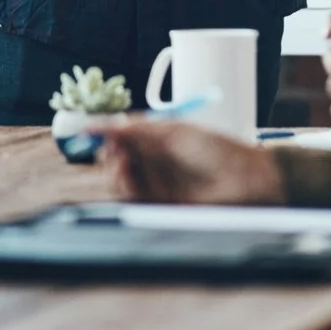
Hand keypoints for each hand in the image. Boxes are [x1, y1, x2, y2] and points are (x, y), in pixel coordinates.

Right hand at [105, 120, 282, 204]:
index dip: (104, 132)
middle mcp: (155, 161)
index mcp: (159, 138)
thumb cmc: (216, 150)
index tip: (85, 128)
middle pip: (117, 158)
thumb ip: (138, 129)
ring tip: (121, 161)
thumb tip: (105, 124)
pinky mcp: (161, 205)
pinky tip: (128, 174)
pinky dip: (125, 185)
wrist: (245, 179)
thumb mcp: (174, 132)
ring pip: (121, 179)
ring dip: (114, 169)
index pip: (123, 135)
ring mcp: (158, 183)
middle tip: (109, 147)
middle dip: (107, 151)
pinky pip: (133, 197)